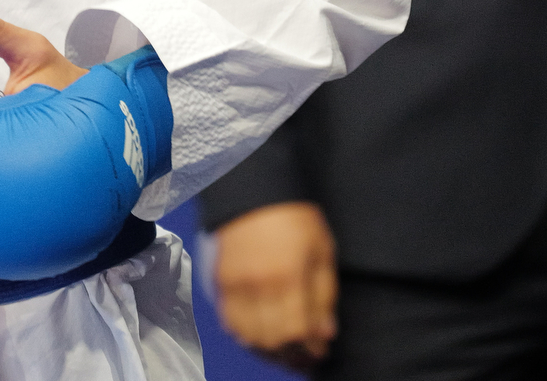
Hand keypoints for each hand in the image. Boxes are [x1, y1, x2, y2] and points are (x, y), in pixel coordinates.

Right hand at [212, 202, 336, 371]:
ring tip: (284, 347)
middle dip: (292, 353)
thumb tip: (325, 333)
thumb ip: (325, 295)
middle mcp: (260, 282)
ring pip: (250, 336)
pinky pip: (230, 322)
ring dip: (269, 349)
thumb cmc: (294, 217)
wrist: (255, 190)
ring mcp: (237, 282)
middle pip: (273, 339)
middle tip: (304, 354)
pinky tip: (260, 332)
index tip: (319, 352)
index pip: (299, 330)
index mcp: (290, 273)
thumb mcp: (322, 251)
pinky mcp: (221, 280)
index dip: (311, 348)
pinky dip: (246, 334)